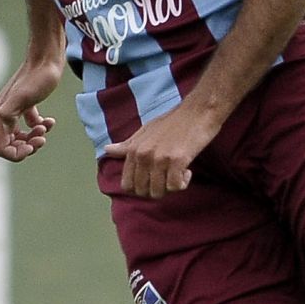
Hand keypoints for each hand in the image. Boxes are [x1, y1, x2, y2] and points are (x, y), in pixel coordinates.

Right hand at [0, 56, 63, 162]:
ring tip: (45, 128)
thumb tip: (4, 128)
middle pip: (9, 144)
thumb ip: (7, 114)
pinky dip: (41, 127)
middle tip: (42, 139)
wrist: (48, 57)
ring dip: (34, 138)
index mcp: (0, 114)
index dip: (14, 153)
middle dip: (26, 147)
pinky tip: (50, 121)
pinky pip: (31, 125)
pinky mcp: (28, 104)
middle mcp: (4, 113)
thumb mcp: (21, 97)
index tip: (30, 146)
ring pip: (20, 137)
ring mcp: (16, 109)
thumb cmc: (37, 76)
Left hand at [102, 102, 221, 198]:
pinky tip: (188, 171)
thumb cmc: (172, 121)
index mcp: (134, 150)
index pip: (127, 185)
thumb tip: (106, 150)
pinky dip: (183, 183)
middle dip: (156, 190)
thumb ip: (127, 145)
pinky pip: (176, 187)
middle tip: (168, 177)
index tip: (153, 180)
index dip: (140, 188)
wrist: (197, 111)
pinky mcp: (178, 161)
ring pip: (159, 192)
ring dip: (170, 187)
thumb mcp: (145, 131)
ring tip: (178, 172)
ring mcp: (160, 158)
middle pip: (142, 192)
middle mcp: (143, 155)